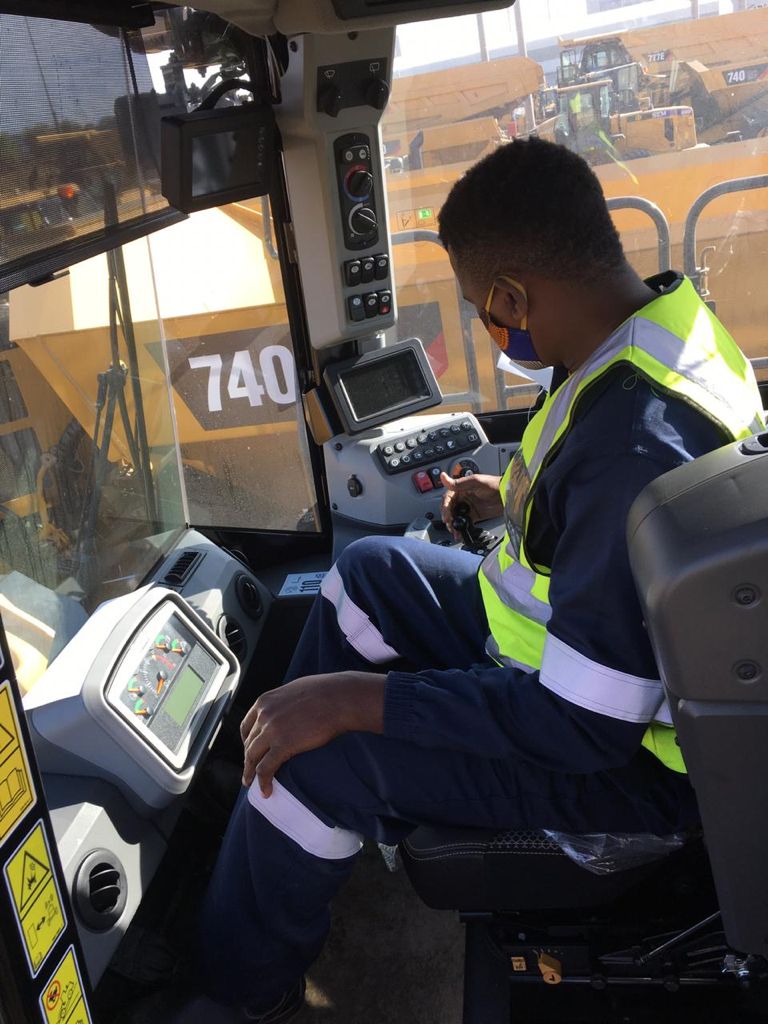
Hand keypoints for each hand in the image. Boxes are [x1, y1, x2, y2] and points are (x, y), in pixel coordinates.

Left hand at [240, 671, 385, 795]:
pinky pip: (266, 768)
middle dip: (248, 759)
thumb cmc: (325, 692)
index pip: (247, 726)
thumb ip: (282, 703)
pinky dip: (263, 782)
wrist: (338, 698)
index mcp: (264, 702)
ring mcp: (271, 731)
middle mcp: (263, 715)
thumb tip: (285, 713)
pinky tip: (266, 791)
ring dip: (251, 773)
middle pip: (249, 743)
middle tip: (249, 772)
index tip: (248, 750)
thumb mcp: (294, 691)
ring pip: (253, 757)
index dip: (246, 741)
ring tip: (251, 784)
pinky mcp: (283, 745)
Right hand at [440, 472, 502, 539]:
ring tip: (455, 531)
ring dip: (453, 525)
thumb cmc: (495, 485)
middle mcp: (463, 498)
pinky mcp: (475, 516)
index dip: (445, 508)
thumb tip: (443, 477)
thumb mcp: (475, 482)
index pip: (448, 498)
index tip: (447, 516)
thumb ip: (458, 483)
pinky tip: (460, 533)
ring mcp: (468, 507)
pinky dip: (461, 528)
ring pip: (456, 517)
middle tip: (450, 525)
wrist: (509, 495)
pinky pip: (465, 522)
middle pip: (450, 509)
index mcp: (461, 488)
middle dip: (448, 518)